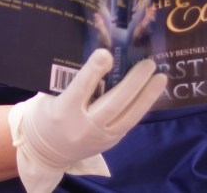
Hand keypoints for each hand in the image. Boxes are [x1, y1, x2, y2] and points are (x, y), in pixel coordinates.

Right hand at [8, 49, 165, 192]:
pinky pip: (128, 123)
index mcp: (63, 110)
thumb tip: (96, 56)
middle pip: (113, 103)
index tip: (106, 53)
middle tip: (147, 64)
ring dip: (146, 96)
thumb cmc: (46, 115)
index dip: (94, 71)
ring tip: (160, 78)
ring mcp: (99, 137)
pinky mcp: (110, 142)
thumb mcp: (49, 97)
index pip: (81, 88)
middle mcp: (83, 126)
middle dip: (133, 83)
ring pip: (128, 116)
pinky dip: (141, 107)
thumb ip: (69, 81)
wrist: (45, 153)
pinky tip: (152, 93)